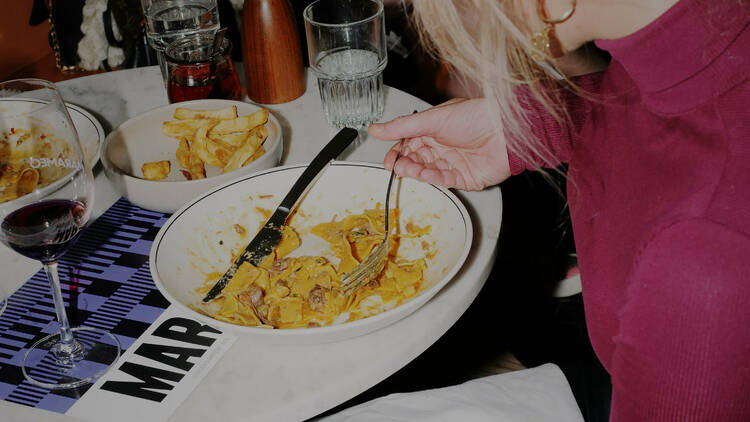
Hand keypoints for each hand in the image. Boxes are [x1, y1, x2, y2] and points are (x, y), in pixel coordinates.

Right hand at [368, 98, 509, 190]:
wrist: (506, 132)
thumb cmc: (476, 117)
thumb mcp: (432, 119)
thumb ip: (402, 127)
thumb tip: (375, 129)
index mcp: (434, 129)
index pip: (408, 143)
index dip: (397, 152)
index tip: (388, 160)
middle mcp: (443, 146)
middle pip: (416, 159)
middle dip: (405, 163)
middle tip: (397, 166)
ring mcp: (453, 162)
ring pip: (427, 171)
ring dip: (417, 171)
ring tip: (409, 169)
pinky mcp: (464, 178)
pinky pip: (444, 181)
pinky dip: (433, 179)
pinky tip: (425, 175)